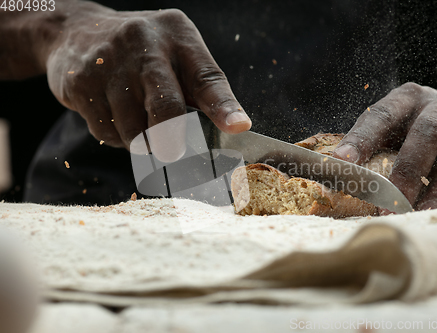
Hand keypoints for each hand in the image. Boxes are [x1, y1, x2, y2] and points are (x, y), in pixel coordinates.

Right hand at [45, 4, 250, 149]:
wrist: (76, 32)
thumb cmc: (143, 51)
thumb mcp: (177, 54)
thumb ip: (202, 88)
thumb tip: (233, 129)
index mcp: (178, 38)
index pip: (207, 78)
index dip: (224, 107)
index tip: (238, 127)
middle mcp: (143, 45)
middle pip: (166, 110)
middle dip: (172, 143)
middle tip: (172, 152)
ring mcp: (109, 64)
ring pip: (134, 132)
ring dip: (141, 141)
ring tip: (138, 121)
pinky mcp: (80, 84)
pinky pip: (106, 132)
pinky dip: (116, 137)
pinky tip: (115, 116)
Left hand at [332, 82, 436, 209]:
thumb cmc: (418, 129)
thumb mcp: (394, 126)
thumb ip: (370, 146)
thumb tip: (336, 179)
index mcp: (408, 98)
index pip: (382, 115)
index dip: (361, 138)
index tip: (341, 163)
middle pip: (428, 130)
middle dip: (409, 169)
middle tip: (390, 203)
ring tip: (426, 213)